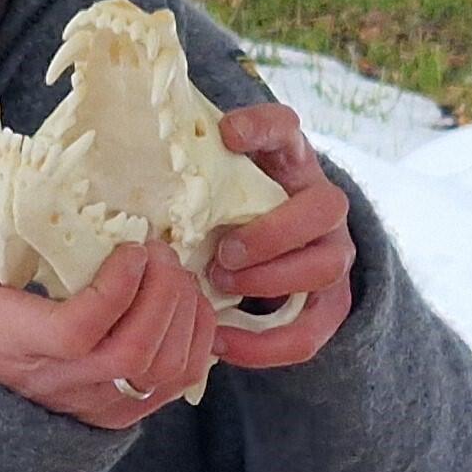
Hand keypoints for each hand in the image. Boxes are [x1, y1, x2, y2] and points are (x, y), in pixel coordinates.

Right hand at [0, 185, 218, 428]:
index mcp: (21, 347)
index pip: (78, 332)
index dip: (115, 289)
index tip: (131, 249)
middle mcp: (68, 382)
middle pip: (134, 351)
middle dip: (162, 292)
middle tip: (161, 251)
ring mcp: (104, 401)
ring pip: (167, 365)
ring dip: (184, 309)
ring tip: (174, 271)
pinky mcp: (131, 409)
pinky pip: (183, 377)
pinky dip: (197, 333)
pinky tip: (185, 300)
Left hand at [209, 102, 355, 372]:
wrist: (264, 243)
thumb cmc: (222, 206)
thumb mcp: (210, 180)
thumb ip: (191, 172)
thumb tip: (139, 163)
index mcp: (288, 158)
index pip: (285, 128)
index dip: (262, 128)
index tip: (228, 136)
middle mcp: (321, 201)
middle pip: (324, 209)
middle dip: (272, 234)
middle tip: (223, 253)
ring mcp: (332, 250)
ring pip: (325, 268)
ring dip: (270, 282)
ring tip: (220, 287)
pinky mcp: (329, 300)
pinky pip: (311, 330)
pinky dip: (266, 344)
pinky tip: (220, 342)